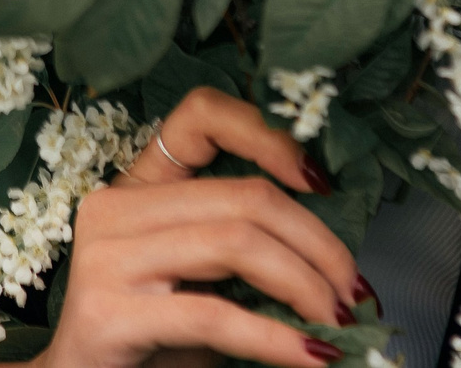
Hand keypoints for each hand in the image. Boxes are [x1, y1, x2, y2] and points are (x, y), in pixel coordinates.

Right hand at [26, 87, 363, 367]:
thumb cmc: (149, 342)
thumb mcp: (198, 283)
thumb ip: (243, 256)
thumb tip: (335, 263)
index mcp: (138, 186)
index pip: (200, 116)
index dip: (267, 135)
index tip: (321, 184)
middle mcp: (115, 207)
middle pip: (243, 196)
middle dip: (317, 244)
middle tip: (352, 292)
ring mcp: (107, 256)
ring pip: (236, 243)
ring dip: (305, 287)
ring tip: (337, 323)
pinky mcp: (109, 311)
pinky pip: (214, 314)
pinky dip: (276, 338)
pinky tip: (310, 355)